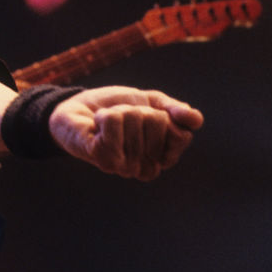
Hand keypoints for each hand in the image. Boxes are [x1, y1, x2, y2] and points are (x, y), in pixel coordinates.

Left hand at [48, 86, 203, 180]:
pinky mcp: (103, 158)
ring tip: (107, 122)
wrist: (75, 108)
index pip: (181, 135)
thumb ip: (174, 111)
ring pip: (136, 118)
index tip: (146, 115)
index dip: (165, 117)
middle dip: (138, 110)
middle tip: (121, 117)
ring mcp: (124, 166)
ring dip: (119, 111)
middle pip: (158, 122)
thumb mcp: (148, 102)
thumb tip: (196, 120)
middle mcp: (144, 168)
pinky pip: (114, 121)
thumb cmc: (113, 107)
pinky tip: (96, 126)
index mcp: (159, 158)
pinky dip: (105, 115)